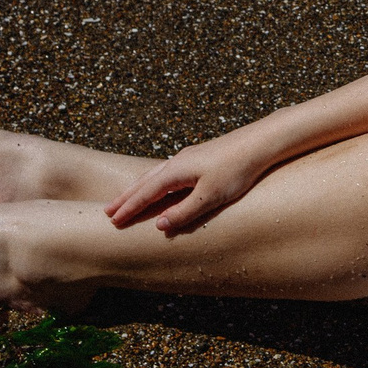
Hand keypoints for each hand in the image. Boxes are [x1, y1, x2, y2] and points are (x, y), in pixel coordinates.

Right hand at [106, 123, 282, 235]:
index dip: (129, 208)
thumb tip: (159, 225)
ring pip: (154, 175)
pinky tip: (157, 185)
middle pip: (144, 182)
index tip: (113, 221)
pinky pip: (165, 172)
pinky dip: (152, 182)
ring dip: (137, 189)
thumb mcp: (210, 197)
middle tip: (108, 212)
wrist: (259, 142)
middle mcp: (176, 162)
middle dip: (126, 198)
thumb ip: (184, 212)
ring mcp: (186, 158)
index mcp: (175, 172)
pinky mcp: (197, 158)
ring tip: (125, 199)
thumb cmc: (236, 170)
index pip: (145, 194)